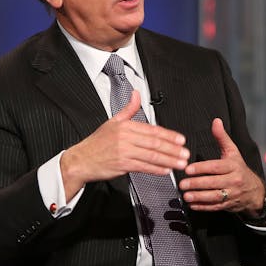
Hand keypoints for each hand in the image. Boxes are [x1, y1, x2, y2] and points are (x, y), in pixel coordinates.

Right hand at [60, 90, 189, 199]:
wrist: (81, 160)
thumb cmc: (96, 143)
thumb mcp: (112, 122)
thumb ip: (128, 109)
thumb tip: (136, 94)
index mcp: (125, 126)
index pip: (152, 130)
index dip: (169, 135)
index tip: (181, 140)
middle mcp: (126, 137)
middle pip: (155, 143)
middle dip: (173, 149)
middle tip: (185, 153)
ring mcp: (124, 151)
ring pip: (152, 156)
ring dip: (169, 160)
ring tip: (180, 163)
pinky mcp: (122, 165)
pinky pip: (144, 167)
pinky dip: (157, 169)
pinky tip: (166, 170)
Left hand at [179, 118, 264, 215]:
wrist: (254, 191)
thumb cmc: (239, 168)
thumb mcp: (233, 151)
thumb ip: (222, 137)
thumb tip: (216, 121)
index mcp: (233, 166)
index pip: (215, 167)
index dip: (201, 168)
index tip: (188, 169)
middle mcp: (234, 180)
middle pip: (213, 183)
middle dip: (197, 184)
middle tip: (182, 184)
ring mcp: (232, 194)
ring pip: (214, 196)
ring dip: (198, 197)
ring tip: (186, 195)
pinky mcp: (229, 205)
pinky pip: (215, 207)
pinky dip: (203, 207)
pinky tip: (192, 204)